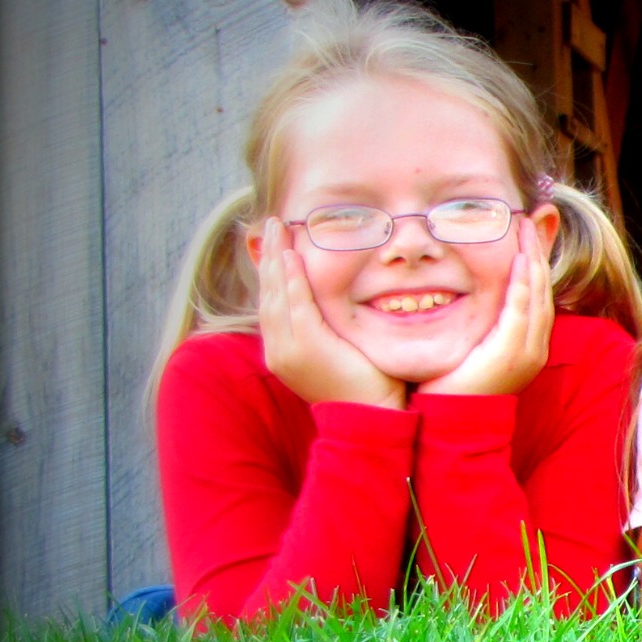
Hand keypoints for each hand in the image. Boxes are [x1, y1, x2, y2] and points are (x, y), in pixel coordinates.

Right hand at [254, 218, 404, 408]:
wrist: (374, 417)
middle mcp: (279, 349)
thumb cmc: (368, 386)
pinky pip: (294, 305)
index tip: (276, 243)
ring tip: (277, 229)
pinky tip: (290, 256)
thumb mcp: (341, 351)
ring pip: (276, 294)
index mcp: (285, 350)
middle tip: (271, 224)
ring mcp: (288, 349)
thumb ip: (329, 328)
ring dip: (276, 258)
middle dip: (268, 256)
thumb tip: (336, 304)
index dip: (272, 270)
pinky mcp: (306, 346)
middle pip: (268, 292)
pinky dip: (291, 279)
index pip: (273, 301)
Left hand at [421, 216, 555, 397]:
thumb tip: (472, 299)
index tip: (527, 234)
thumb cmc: (457, 386)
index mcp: (529, 345)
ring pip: (537, 295)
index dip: (535, 262)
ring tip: (525, 229)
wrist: (455, 422)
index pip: (537, 295)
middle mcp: (536, 346)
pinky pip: (522, 310)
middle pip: (543, 290)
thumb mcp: (475, 349)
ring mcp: (528, 350)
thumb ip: (481, 325)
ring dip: (532, 259)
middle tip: (530, 220)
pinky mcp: (512, 351)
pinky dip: (523, 283)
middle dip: (538, 252)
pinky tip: (520, 259)